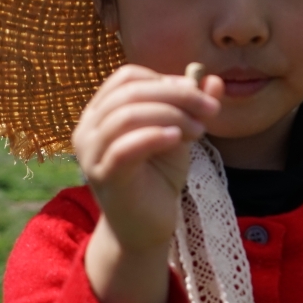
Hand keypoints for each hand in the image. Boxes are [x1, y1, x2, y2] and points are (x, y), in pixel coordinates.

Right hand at [73, 64, 220, 302]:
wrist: (147, 225)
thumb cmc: (158, 176)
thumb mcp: (179, 134)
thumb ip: (192, 107)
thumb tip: (214, 80)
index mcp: (102, 111)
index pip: (128, 77)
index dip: (166, 80)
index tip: (199, 96)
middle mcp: (88, 127)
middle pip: (129, 92)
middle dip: (176, 95)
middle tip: (210, 108)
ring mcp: (91, 152)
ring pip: (126, 115)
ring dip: (170, 115)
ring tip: (198, 130)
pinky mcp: (103, 176)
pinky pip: (123, 148)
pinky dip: (153, 136)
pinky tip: (178, 138)